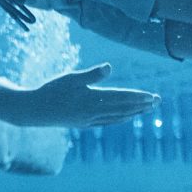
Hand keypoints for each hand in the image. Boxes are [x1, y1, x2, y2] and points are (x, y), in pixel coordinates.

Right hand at [8, 64, 157, 127]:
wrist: (34, 111)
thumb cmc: (50, 91)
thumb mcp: (70, 78)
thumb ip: (91, 74)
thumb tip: (109, 67)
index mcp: (92, 100)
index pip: (121, 98)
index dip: (138, 97)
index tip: (152, 96)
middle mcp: (94, 113)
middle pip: (124, 109)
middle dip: (142, 105)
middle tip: (157, 102)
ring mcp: (89, 120)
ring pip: (117, 117)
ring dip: (134, 112)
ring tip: (147, 109)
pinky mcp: (84, 123)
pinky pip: (108, 122)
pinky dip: (120, 119)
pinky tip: (125, 117)